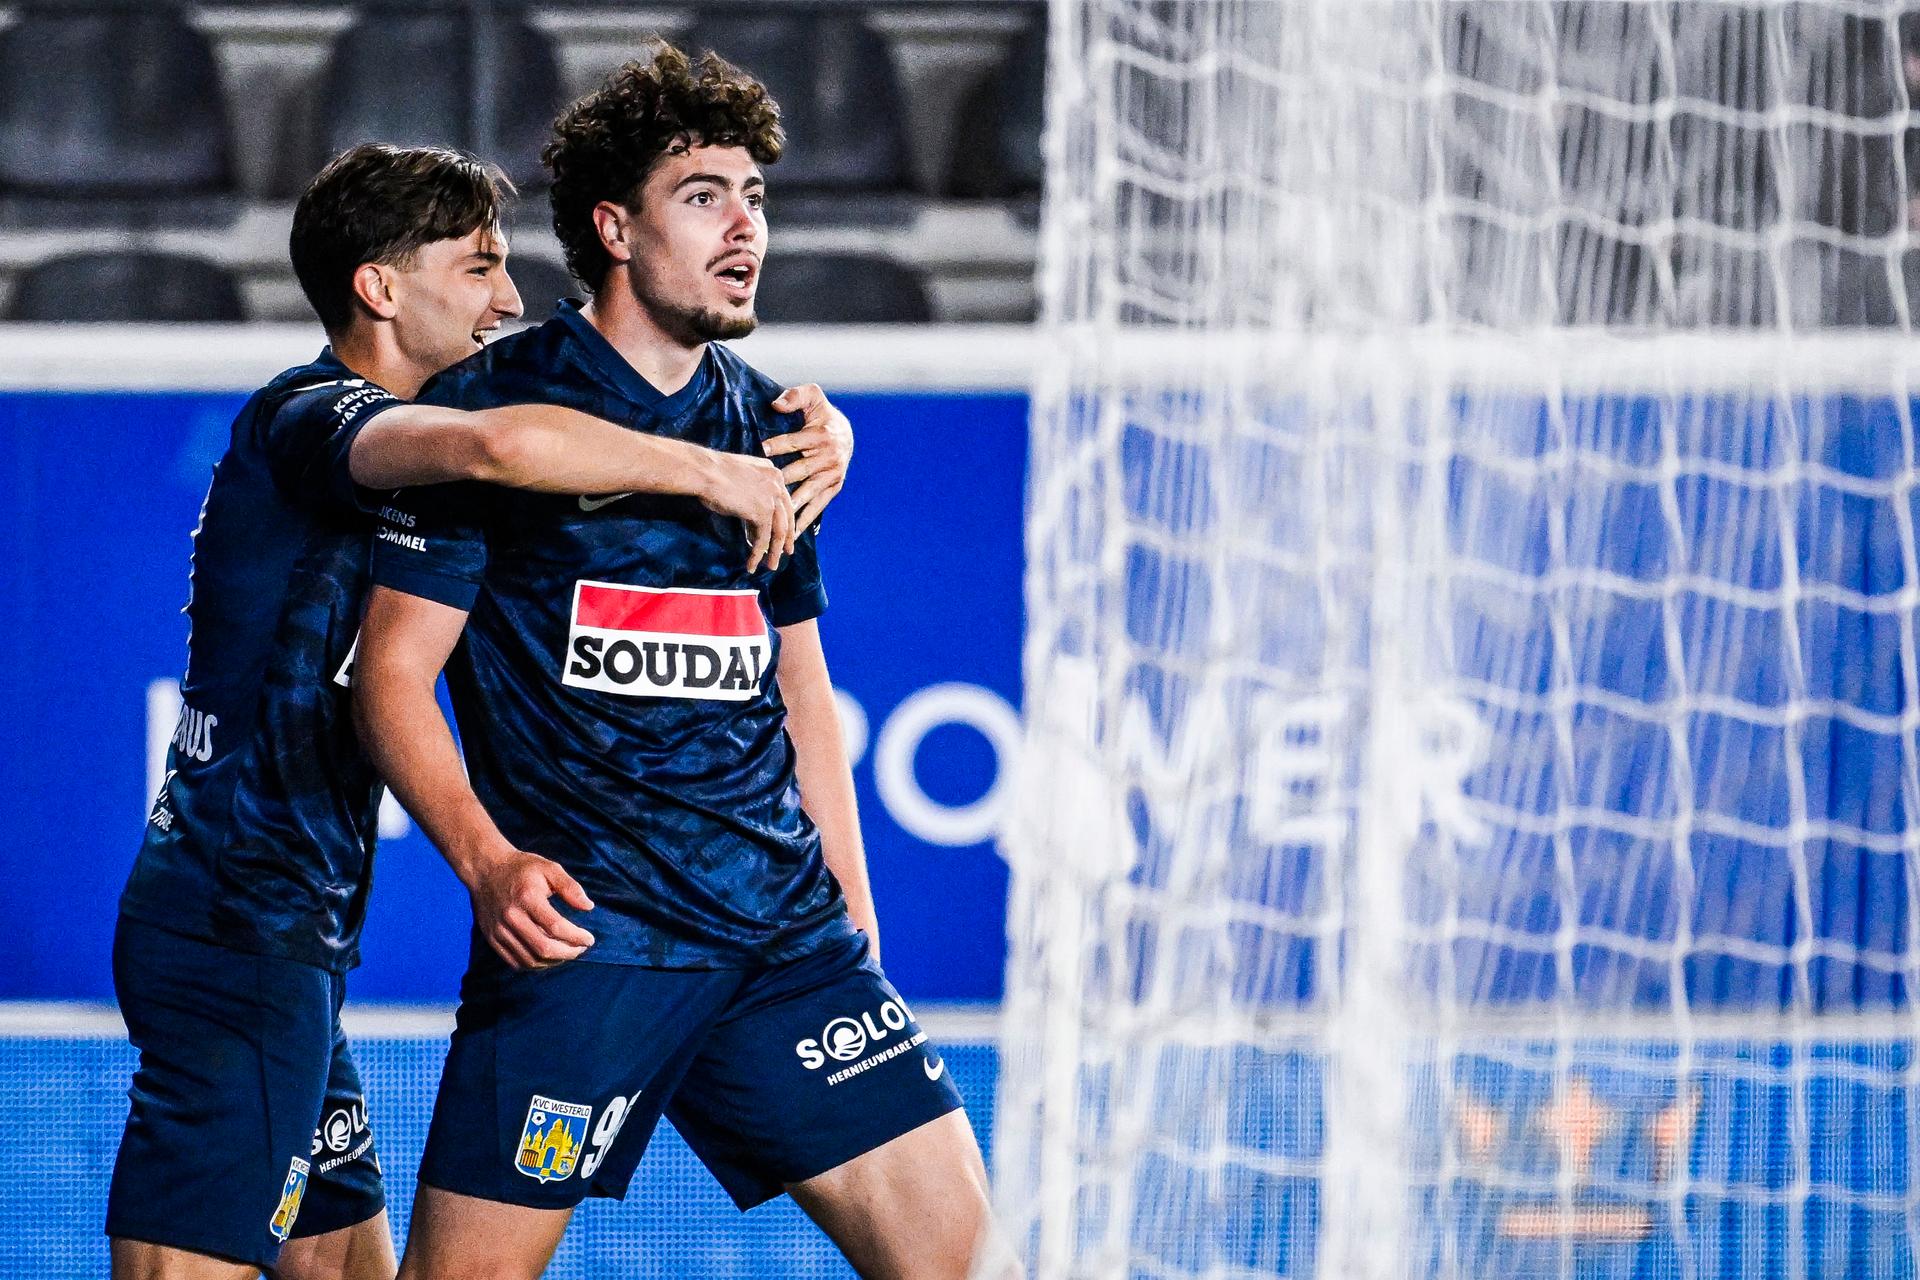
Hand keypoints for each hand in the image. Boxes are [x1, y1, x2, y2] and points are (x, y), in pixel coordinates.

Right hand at [462, 847, 596, 969]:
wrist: (486, 870)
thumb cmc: (522, 868)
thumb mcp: (549, 868)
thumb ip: (570, 887)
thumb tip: (588, 907)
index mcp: (527, 898)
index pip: (556, 926)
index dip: (576, 937)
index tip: (589, 939)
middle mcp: (511, 917)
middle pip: (543, 948)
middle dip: (568, 953)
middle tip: (580, 949)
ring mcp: (499, 930)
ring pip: (530, 959)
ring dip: (553, 961)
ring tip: (567, 953)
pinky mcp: (492, 939)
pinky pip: (515, 961)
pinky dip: (535, 964)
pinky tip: (548, 957)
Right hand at [698, 450, 795, 573]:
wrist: (704, 471)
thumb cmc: (711, 473)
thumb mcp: (739, 479)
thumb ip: (751, 492)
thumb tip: (750, 515)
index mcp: (772, 472)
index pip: (783, 500)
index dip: (784, 519)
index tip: (783, 533)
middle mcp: (777, 483)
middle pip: (786, 516)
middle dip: (786, 538)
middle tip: (785, 552)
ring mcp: (772, 498)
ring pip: (779, 531)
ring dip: (774, 551)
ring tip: (771, 565)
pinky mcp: (763, 512)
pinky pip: (763, 538)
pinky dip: (757, 554)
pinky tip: (752, 564)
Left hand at [763, 383, 852, 533]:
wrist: (847, 434)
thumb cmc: (821, 414)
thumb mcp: (813, 397)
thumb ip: (795, 396)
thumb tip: (776, 404)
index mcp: (821, 435)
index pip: (795, 442)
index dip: (778, 445)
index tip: (761, 450)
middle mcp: (829, 457)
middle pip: (800, 472)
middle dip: (781, 483)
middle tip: (762, 494)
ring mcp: (833, 474)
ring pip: (808, 492)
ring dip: (793, 507)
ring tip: (777, 521)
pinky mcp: (835, 487)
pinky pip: (819, 505)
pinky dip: (807, 519)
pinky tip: (793, 533)